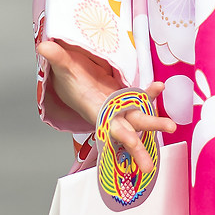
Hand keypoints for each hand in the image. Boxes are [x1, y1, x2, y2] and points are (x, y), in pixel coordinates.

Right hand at [37, 38, 174, 176]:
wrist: (75, 79)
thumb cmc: (69, 78)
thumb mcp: (63, 68)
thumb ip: (57, 58)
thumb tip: (43, 47)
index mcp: (94, 111)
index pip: (107, 126)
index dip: (118, 134)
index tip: (129, 142)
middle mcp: (110, 113)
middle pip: (126, 132)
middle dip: (137, 148)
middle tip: (148, 167)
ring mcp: (120, 107)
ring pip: (139, 119)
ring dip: (155, 122)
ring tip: (172, 126)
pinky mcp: (126, 98)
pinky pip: (141, 97)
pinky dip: (150, 93)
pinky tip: (159, 87)